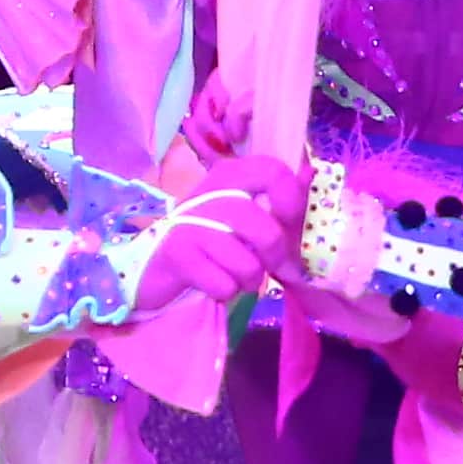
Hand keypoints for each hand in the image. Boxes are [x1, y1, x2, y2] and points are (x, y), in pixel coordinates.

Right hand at [139, 135, 293, 311]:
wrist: (154, 267)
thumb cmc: (209, 241)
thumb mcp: (242, 214)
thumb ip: (276, 196)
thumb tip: (308, 172)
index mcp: (229, 175)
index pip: (273, 171)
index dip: (292, 201)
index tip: (287, 222)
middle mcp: (209, 193)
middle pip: (266, 232)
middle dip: (274, 259)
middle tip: (269, 266)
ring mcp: (190, 223)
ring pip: (247, 265)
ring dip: (248, 280)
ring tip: (233, 274)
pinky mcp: (178, 254)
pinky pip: (225, 285)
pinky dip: (225, 292)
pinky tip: (210, 282)